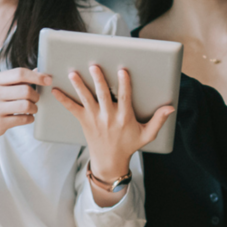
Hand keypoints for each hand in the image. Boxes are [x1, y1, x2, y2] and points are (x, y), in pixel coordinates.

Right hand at [0, 67, 53, 168]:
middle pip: (26, 90)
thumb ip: (19, 79)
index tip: (48, 80)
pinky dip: (30, 118)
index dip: (37, 76)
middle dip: (36, 96)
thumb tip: (40, 71)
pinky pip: (24, 119)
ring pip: (27, 105)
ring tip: (32, 108)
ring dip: (34, 108)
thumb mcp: (1, 86)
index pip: (19, 73)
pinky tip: (27, 117)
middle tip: (35, 99)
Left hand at [49, 64, 175, 194]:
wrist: (110, 161)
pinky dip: (63, 99)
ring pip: (86, 99)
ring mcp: (95, 119)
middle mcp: (108, 117)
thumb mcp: (147, 134)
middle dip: (98, 80)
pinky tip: (55, 90)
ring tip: (73, 73)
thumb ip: (158, 120)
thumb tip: (170, 108)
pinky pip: (72, 109)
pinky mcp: (84, 121)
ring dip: (79, 85)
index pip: (125, 97)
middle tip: (94, 66)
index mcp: (124, 118)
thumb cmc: (129, 145)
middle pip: (102, 95)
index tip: (122, 71)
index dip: (124, 84)